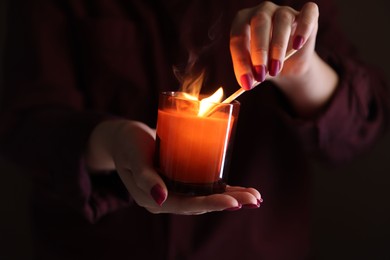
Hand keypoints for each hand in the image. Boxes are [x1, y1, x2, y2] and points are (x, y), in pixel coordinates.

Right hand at [86, 120, 261, 214]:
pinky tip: (238, 189)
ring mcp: (174, 191)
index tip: (233, 202)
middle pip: (200, 204)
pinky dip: (221, 188)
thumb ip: (146, 178)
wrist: (123, 139)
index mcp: (153, 199)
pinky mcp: (180, 181)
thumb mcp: (134, 157)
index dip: (210, 204)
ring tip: (254, 197)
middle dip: (228, 201)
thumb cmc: (127, 144)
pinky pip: (202, 187)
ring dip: (230, 197)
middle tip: (254, 199)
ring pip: (205, 197)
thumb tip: (161, 199)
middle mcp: (167, 199)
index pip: (186, 205)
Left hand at [230, 1, 318, 88]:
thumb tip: (247, 82)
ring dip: (278, 46)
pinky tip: (298, 45)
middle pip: (259, 23)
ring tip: (276, 68)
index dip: (241, 60)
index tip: (246, 82)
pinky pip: (308, 13)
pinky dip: (304, 28)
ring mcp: (284, 10)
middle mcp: (262, 11)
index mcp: (242, 21)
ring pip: (282, 21)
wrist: (289, 65)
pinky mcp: (307, 14)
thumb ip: (249, 73)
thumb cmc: (266, 64)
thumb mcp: (254, 70)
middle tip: (260, 74)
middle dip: (259, 51)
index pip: (238, 37)